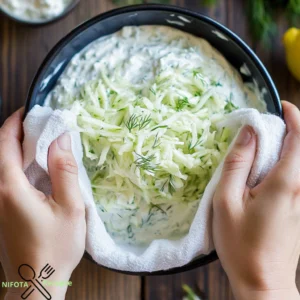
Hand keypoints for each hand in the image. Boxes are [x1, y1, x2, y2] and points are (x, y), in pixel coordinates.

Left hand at [0, 109, 85, 298]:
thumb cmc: (56, 247)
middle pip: (0, 151)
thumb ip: (65, 170)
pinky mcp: (2, 211)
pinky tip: (38, 169)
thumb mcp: (70, 207)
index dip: (16, 122)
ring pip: (2, 165)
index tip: (31, 111)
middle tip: (41, 125)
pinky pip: (6, 179)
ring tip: (43, 142)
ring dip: (19, 149)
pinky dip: (19, 166)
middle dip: (17, 133)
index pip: (5, 142)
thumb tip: (62, 139)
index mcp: (10, 186)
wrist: (36, 283)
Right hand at [213, 101, 299, 299]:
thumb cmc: (240, 243)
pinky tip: (259, 174)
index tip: (279, 106)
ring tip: (255, 149)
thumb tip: (248, 133)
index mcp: (285, 183)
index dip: (294, 116)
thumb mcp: (227, 200)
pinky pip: (294, 176)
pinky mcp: (298, 209)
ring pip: (298, 162)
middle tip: (258, 129)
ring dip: (282, 147)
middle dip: (286, 129)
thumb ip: (237, 163)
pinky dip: (281, 164)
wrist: (262, 281)